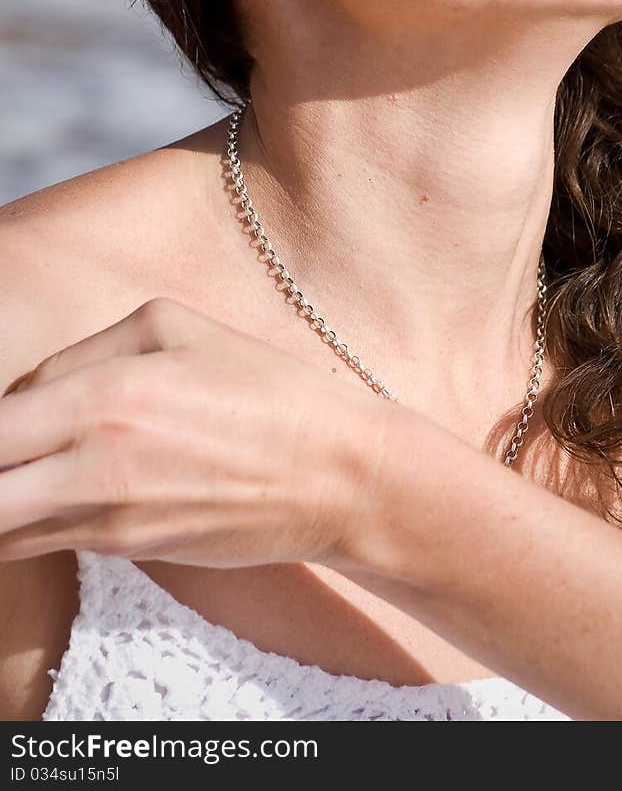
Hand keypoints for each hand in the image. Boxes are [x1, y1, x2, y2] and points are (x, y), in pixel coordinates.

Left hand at [0, 298, 392, 568]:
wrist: (333, 477)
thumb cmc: (265, 391)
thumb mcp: (179, 327)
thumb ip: (88, 349)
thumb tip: (34, 387)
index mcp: (107, 396)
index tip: (6, 411)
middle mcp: (95, 465)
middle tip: (13, 447)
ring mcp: (108, 520)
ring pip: (3, 527)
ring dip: (4, 498)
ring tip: (31, 465)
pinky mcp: (125, 550)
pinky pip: (45, 539)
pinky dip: (31, 518)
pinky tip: (57, 487)